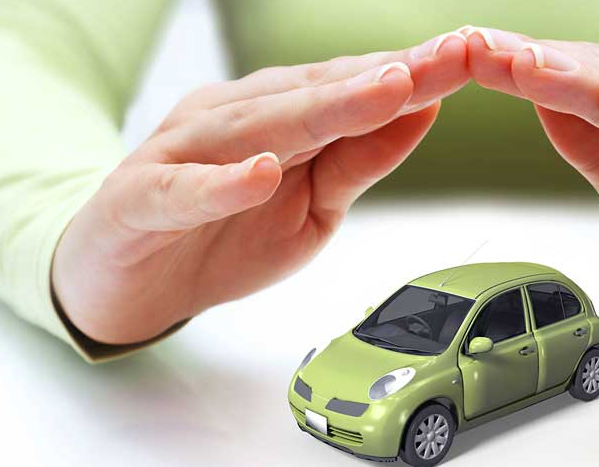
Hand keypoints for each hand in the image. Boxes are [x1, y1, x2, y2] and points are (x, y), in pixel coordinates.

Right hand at [52, 33, 469, 343]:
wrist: (125, 278)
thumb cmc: (222, 233)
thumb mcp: (313, 206)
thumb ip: (359, 161)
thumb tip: (422, 112)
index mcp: (277, 115)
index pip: (353, 87)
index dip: (415, 72)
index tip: (473, 56)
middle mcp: (234, 118)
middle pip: (318, 94)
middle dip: (389, 76)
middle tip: (451, 57)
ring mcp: (184, 153)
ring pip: (259, 126)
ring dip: (324, 109)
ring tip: (385, 91)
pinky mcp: (140, 197)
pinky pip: (184, 190)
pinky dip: (222, 183)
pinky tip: (261, 171)